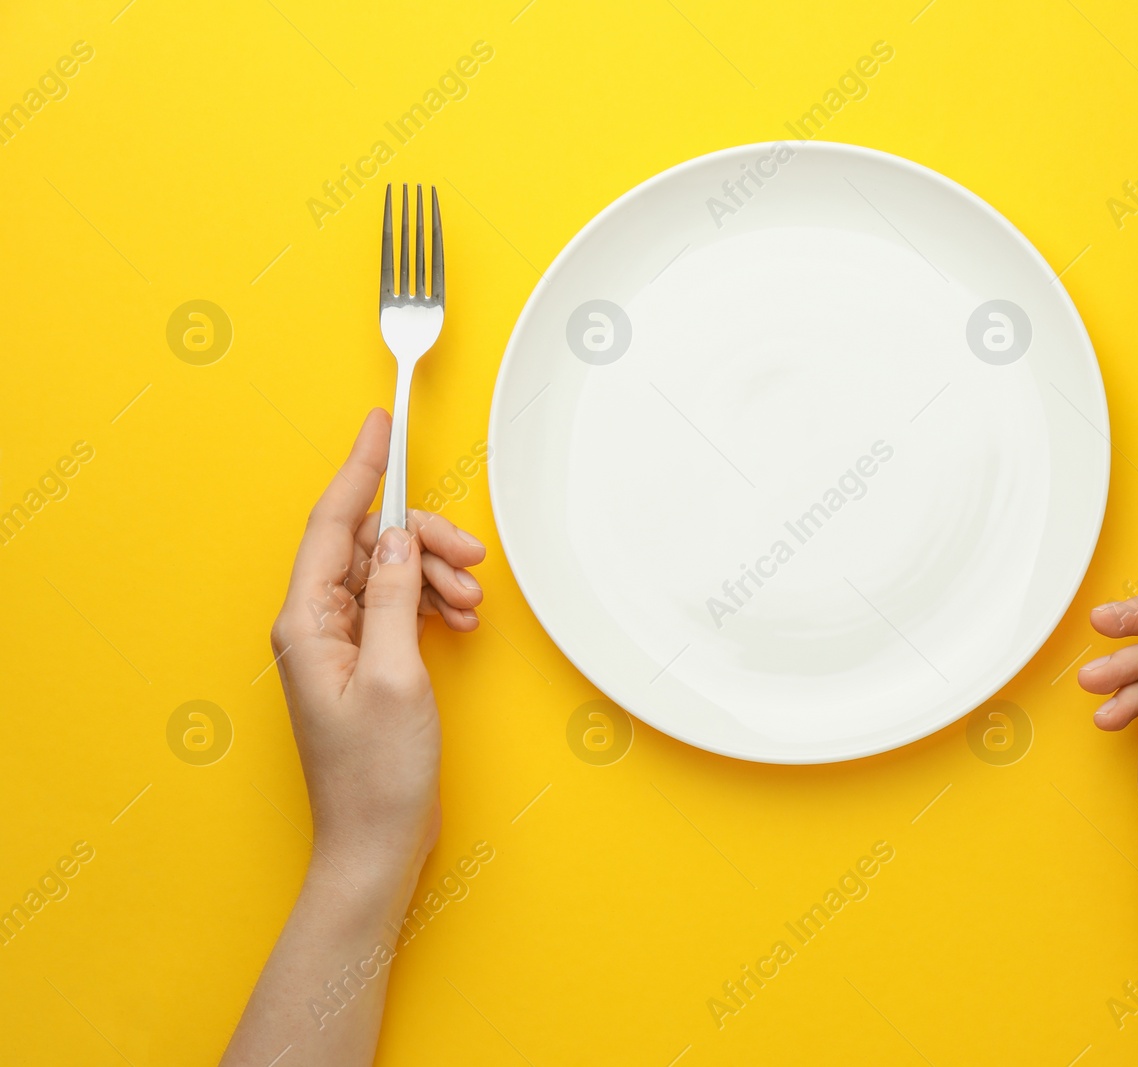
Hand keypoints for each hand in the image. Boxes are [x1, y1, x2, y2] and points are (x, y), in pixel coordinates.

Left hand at [269, 408, 486, 881]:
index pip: (332, 524)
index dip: (359, 470)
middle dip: (423, 539)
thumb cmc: (376, 773)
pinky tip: (460, 618)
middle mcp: (316, 626)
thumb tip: (401, 538)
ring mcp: (341, 645)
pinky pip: (398, 606)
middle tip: (470, 557)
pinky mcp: (367, 663)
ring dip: (434, 574)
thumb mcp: (396, 674)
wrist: (375, 842)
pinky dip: (431, 603)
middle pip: (369, 546)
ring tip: (469, 601)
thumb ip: (397, 597)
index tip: (380, 425)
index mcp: (307, 622)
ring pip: (390, 574)